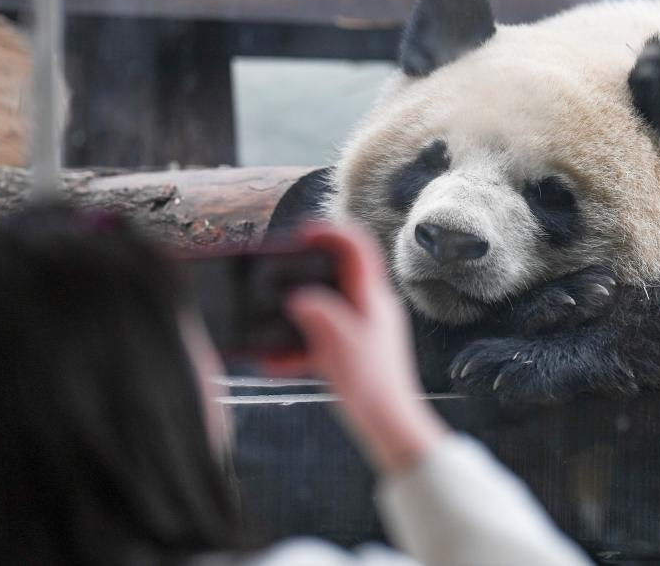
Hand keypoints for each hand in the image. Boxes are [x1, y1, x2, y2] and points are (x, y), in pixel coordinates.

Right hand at [284, 222, 446, 473]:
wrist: (390, 426)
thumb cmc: (373, 385)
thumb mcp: (339, 344)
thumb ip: (319, 313)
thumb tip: (298, 297)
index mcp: (374, 298)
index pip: (358, 247)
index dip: (330, 232)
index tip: (302, 233)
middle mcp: (372, 309)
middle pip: (337, 277)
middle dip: (304, 276)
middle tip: (278, 276)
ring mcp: (364, 331)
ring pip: (325, 311)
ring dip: (296, 319)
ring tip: (269, 333)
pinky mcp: (355, 353)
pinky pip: (322, 340)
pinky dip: (299, 348)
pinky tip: (275, 363)